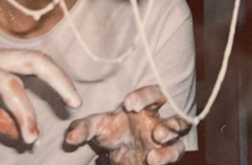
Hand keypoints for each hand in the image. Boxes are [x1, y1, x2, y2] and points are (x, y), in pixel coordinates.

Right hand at [0, 46, 80, 161]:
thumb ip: (4, 119)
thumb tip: (28, 136)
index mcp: (1, 58)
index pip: (38, 62)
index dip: (59, 79)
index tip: (74, 101)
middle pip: (34, 61)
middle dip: (57, 80)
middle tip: (72, 104)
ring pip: (9, 84)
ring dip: (24, 113)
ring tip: (32, 140)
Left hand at [65, 85, 190, 164]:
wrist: (118, 154)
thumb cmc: (112, 133)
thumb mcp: (96, 128)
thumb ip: (84, 129)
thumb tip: (70, 137)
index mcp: (146, 107)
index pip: (154, 94)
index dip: (145, 96)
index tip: (128, 103)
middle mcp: (160, 121)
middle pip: (175, 116)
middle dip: (170, 124)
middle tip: (155, 132)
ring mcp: (166, 140)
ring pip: (180, 137)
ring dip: (171, 146)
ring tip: (152, 155)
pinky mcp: (166, 155)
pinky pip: (175, 152)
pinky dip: (166, 157)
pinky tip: (151, 161)